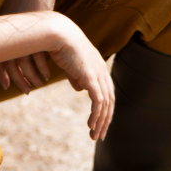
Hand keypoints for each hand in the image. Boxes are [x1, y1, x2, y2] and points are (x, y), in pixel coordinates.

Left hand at [0, 0, 62, 94]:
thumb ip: (17, 33)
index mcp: (3, 30)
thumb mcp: (21, 17)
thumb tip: (14, 47)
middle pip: (10, 62)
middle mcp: (11, 32)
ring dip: (31, 75)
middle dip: (17, 79)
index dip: (1, 73)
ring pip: (25, 60)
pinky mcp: (37, 29)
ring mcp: (24, 30)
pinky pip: (39, 53)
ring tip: (39, 84)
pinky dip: (42, 66)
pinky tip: (47, 74)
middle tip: (26, 91)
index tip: (5, 86)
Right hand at [47, 20, 114, 140]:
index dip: (105, 109)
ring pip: (105, 104)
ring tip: (94, 135)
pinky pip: (97, 101)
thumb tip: (80, 88)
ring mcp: (98, 74)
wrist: (59, 33)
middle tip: (100, 136)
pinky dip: (96, 115)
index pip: (108, 93)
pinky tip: (91, 126)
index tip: (100, 123)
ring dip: (100, 122)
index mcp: (99, 68)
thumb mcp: (71, 64)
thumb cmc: (62, 46)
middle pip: (110, 101)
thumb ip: (77, 76)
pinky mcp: (90, 77)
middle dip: (105, 120)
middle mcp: (102, 71)